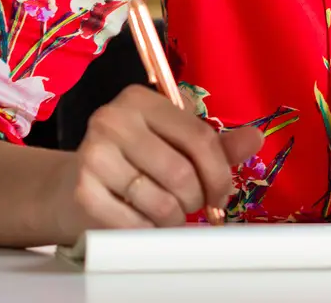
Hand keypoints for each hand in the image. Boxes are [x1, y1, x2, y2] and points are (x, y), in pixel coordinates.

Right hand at [55, 84, 263, 237]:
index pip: (198, 136)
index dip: (219, 172)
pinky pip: (134, 223)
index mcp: (140, 99)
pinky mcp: (82, 191)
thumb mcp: (175, 141)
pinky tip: (146, 223)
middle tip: (193, 205)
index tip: (222, 194)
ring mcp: (93, 154)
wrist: (75, 183)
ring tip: (170, 214)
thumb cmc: (134, 158)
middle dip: (197, 198)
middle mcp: (113, 120)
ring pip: (160, 201)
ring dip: (175, 218)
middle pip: (181, 172)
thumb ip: (216, 143)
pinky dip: (149, 231)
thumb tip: (255, 137)